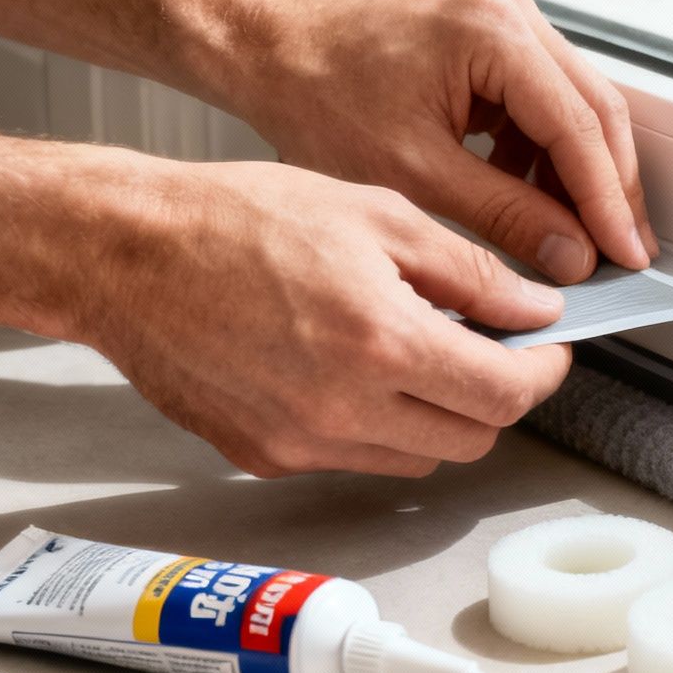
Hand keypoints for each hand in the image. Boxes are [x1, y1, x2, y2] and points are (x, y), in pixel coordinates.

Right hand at [79, 158, 572, 477]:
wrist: (125, 252)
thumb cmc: (236, 218)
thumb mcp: (377, 215)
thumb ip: (471, 272)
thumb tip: (536, 308)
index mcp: (382, 343)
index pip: (506, 395)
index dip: (543, 372)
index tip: (547, 349)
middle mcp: (344, 408)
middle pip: (471, 439)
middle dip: (496, 396)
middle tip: (489, 346)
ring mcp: (301, 442)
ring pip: (416, 457)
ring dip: (437, 415)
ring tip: (414, 349)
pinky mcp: (264, 455)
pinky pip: (354, 457)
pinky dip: (376, 424)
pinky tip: (353, 368)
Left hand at [232, 0, 658, 284]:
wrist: (275, 56)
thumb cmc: (322, 98)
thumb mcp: (417, 175)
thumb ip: (506, 216)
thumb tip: (571, 253)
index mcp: (494, 35)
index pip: (578, 127)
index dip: (609, 200)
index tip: (627, 251)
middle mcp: (511, 14)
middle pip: (595, 110)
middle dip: (612, 188)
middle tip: (626, 251)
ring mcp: (507, 20)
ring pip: (578, 106)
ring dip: (583, 174)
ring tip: (582, 237)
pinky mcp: (496, 39)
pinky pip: (547, 101)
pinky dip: (549, 154)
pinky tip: (537, 200)